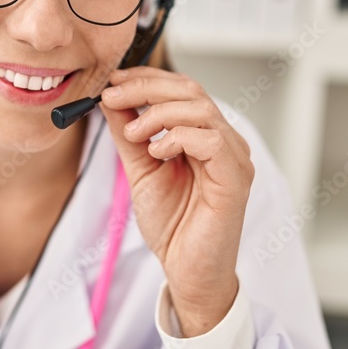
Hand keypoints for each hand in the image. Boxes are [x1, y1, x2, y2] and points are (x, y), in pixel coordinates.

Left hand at [98, 66, 253, 336]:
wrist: (187, 270)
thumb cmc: (172, 224)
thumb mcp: (140, 169)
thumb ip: (129, 134)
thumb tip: (111, 99)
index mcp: (204, 135)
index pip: (182, 89)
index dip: (147, 78)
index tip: (113, 80)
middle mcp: (225, 141)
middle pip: (191, 91)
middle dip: (146, 88)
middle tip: (113, 96)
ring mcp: (234, 158)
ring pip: (201, 110)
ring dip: (158, 114)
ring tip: (133, 134)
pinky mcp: (236, 179)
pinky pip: (212, 140)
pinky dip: (178, 137)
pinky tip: (158, 152)